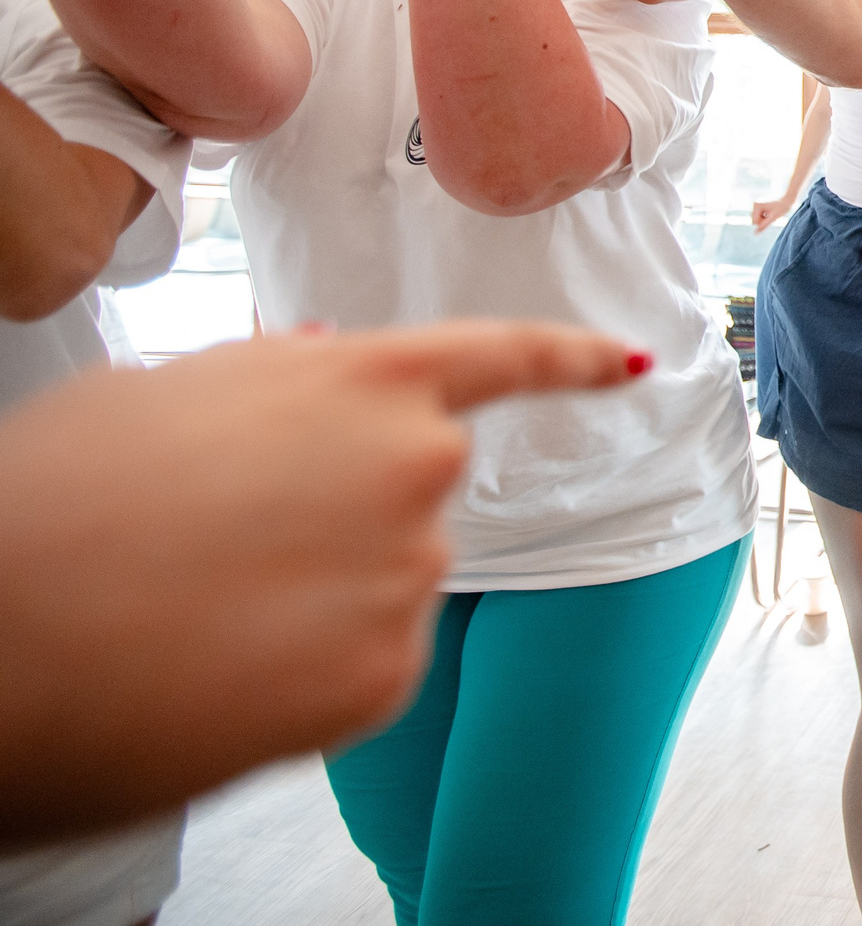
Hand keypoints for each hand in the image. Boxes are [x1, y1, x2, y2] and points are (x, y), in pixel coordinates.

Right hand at [0, 320, 646, 846]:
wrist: (4, 644)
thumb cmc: (52, 509)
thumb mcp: (157, 396)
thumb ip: (266, 377)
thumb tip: (318, 359)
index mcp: (360, 378)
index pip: (501, 358)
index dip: (570, 359)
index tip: (629, 364)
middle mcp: (414, 467)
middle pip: (416, 483)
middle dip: (344, 506)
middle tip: (223, 537)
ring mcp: (411, 572)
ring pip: (388, 578)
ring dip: (317, 591)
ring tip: (198, 602)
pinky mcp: (390, 674)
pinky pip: (370, 660)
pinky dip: (311, 667)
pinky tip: (225, 663)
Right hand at [749, 195, 794, 232]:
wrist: (787, 201)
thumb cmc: (781, 208)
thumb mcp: (773, 218)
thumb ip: (764, 225)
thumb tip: (755, 233)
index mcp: (756, 205)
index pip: (755, 222)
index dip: (763, 222)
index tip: (771, 216)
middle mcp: (754, 204)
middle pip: (755, 221)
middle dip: (763, 221)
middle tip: (772, 215)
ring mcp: (756, 206)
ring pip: (757, 221)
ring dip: (764, 220)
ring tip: (772, 214)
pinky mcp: (758, 208)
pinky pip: (759, 219)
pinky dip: (765, 218)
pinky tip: (771, 213)